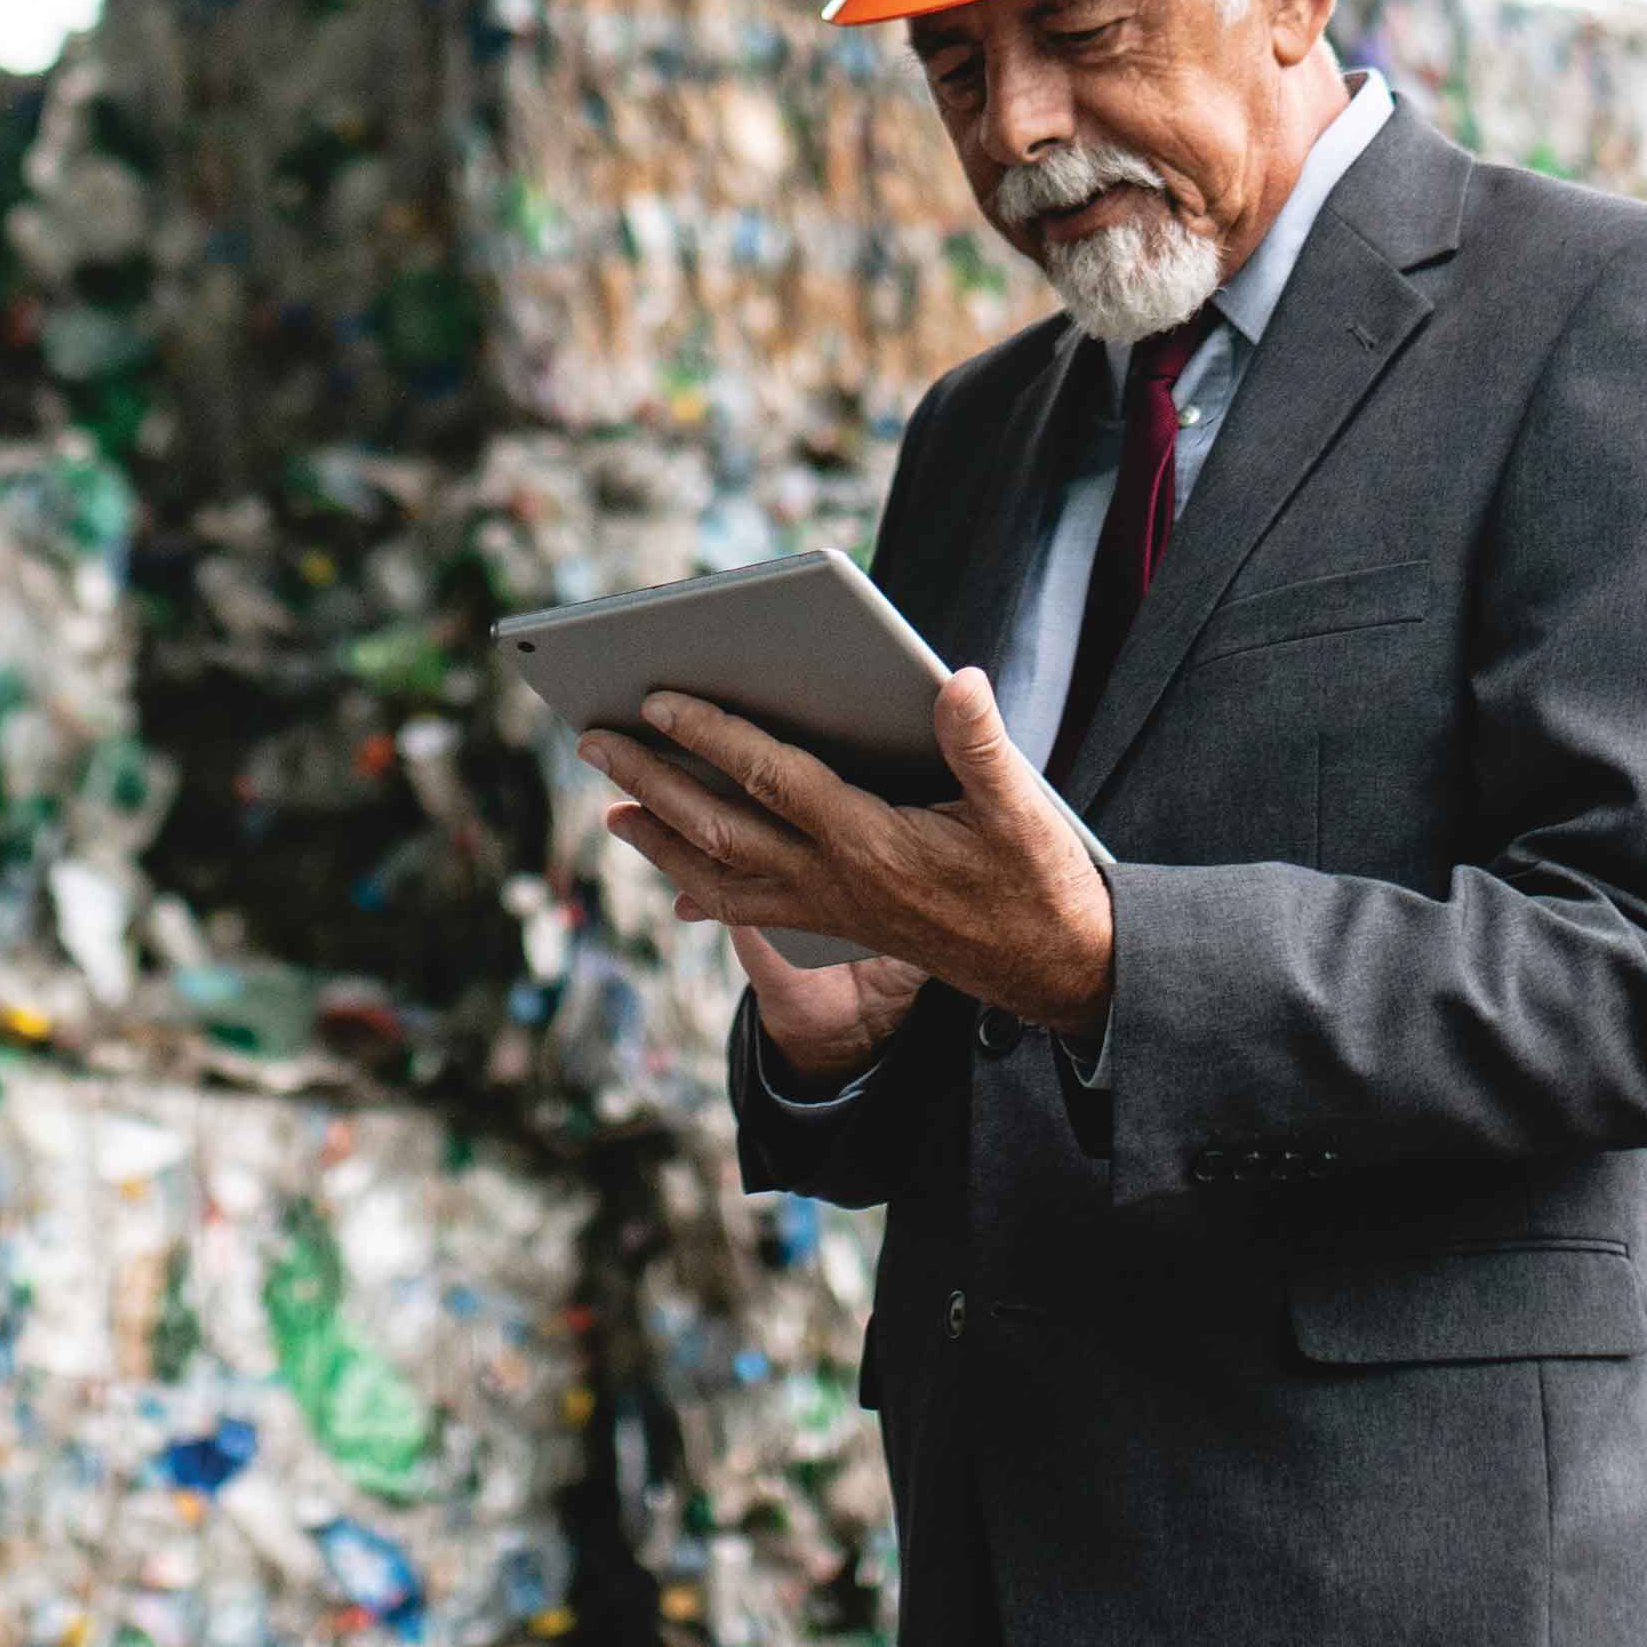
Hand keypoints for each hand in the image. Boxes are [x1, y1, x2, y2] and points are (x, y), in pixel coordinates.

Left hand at [586, 671, 1114, 1049]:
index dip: (712, 736)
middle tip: (593, 743)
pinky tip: (678, 889)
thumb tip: (955, 678)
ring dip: (661, 841)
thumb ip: (980, 743)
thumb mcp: (1023, 807)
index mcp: (871, 841)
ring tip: (613, 811)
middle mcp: (835, 880)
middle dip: (651, 782)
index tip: (658, 699)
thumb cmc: (1039, 880)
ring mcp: (830, 909)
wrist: (1054, 968)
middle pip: (720, 829)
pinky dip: (707, 895)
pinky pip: (754, 912)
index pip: (771, 779)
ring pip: (723, 877)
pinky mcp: (840, 925)